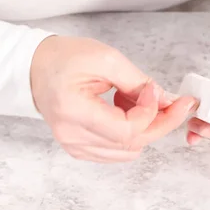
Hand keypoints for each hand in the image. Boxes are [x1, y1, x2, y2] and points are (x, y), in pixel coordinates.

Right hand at [31, 36, 197, 162]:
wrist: (36, 68)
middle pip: (131, 144)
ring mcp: (75, 146)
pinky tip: (125, 110)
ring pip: (128, 151)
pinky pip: (117, 151)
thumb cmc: (64, 59)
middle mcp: (72, 136)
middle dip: (159, 123)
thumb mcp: (105, 59)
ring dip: (143, 127)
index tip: (156, 90)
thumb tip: (166, 100)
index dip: (150, 113)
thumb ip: (137, 82)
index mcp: (73, 112)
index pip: (126, 130)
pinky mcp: (79, 148)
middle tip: (174, 102)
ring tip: (136, 99)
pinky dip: (130, 133)